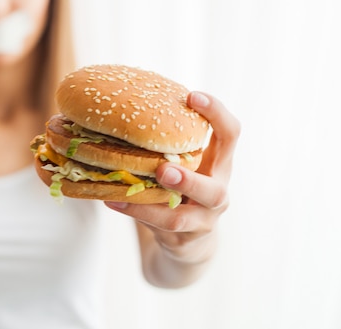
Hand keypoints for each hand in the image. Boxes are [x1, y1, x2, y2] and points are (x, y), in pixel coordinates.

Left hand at [106, 91, 239, 281]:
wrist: (188, 244)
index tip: (193, 96)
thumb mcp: (180, 166)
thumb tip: (111, 110)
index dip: (216, 114)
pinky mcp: (183, 240)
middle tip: (164, 169)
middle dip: (189, 179)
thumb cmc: (179, 192)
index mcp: (217, 166)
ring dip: (157, 206)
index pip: (229, 135)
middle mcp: (216, 194)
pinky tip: (114, 201)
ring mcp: (202, 222)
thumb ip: (162, 146)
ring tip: (139, 192)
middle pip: (215, 188)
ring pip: (185, 217)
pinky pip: (161, 228)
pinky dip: (137, 212)